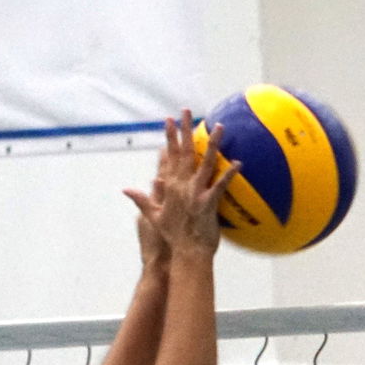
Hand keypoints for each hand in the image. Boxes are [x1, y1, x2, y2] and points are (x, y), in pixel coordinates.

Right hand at [124, 111, 240, 258]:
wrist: (185, 253)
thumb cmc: (172, 237)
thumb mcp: (152, 217)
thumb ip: (141, 199)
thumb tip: (126, 189)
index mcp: (169, 187)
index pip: (169, 156)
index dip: (169, 137)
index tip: (169, 121)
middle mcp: (181, 186)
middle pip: (184, 152)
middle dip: (185, 130)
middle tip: (187, 111)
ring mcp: (195, 193)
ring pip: (204, 163)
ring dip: (212, 144)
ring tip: (219, 126)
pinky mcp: (208, 203)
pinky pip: (220, 185)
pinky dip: (229, 174)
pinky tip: (238, 163)